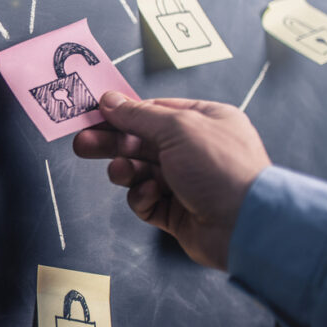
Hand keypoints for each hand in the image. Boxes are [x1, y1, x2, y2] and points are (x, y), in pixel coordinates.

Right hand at [73, 92, 270, 269]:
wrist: (244, 225)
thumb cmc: (223, 169)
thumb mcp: (177, 128)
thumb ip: (138, 115)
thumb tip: (110, 100)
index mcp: (204, 121)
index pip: (154, 112)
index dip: (123, 114)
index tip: (94, 115)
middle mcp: (196, 151)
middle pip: (142, 142)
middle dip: (112, 143)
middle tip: (82, 143)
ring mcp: (186, 183)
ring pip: (140, 172)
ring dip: (126, 170)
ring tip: (120, 172)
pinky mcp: (177, 212)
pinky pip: (147, 201)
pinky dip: (142, 197)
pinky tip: (149, 194)